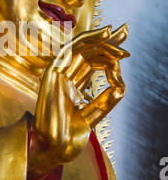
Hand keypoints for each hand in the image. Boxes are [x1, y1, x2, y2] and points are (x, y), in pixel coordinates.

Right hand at [28, 24, 129, 177]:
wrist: (55, 147)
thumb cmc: (69, 136)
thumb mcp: (94, 115)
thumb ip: (105, 100)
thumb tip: (121, 86)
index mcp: (72, 86)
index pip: (91, 63)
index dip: (108, 54)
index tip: (126, 52)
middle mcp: (65, 77)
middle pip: (87, 51)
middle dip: (107, 41)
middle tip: (126, 31)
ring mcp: (58, 73)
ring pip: (81, 47)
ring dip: (102, 39)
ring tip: (120, 36)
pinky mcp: (53, 72)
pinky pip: (72, 48)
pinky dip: (88, 38)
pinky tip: (106, 34)